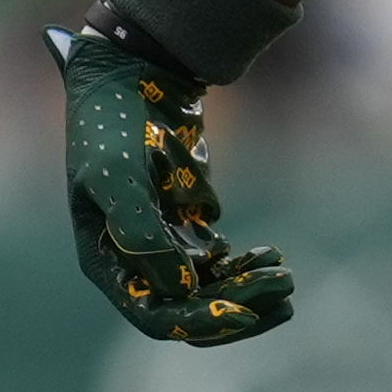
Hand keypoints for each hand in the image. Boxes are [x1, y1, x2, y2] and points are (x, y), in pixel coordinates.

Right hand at [49, 28, 293, 345]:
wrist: (130, 69)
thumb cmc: (114, 122)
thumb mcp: (118, 172)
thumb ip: (139, 230)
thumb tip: (178, 287)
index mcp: (105, 260)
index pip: (155, 315)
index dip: (200, 321)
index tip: (246, 313)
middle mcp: (130, 262)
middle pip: (189, 308)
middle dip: (237, 305)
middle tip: (286, 285)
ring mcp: (159, 244)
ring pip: (208, 291)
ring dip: (246, 289)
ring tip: (285, 273)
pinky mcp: (184, 223)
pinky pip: (217, 265)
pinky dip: (243, 266)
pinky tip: (269, 253)